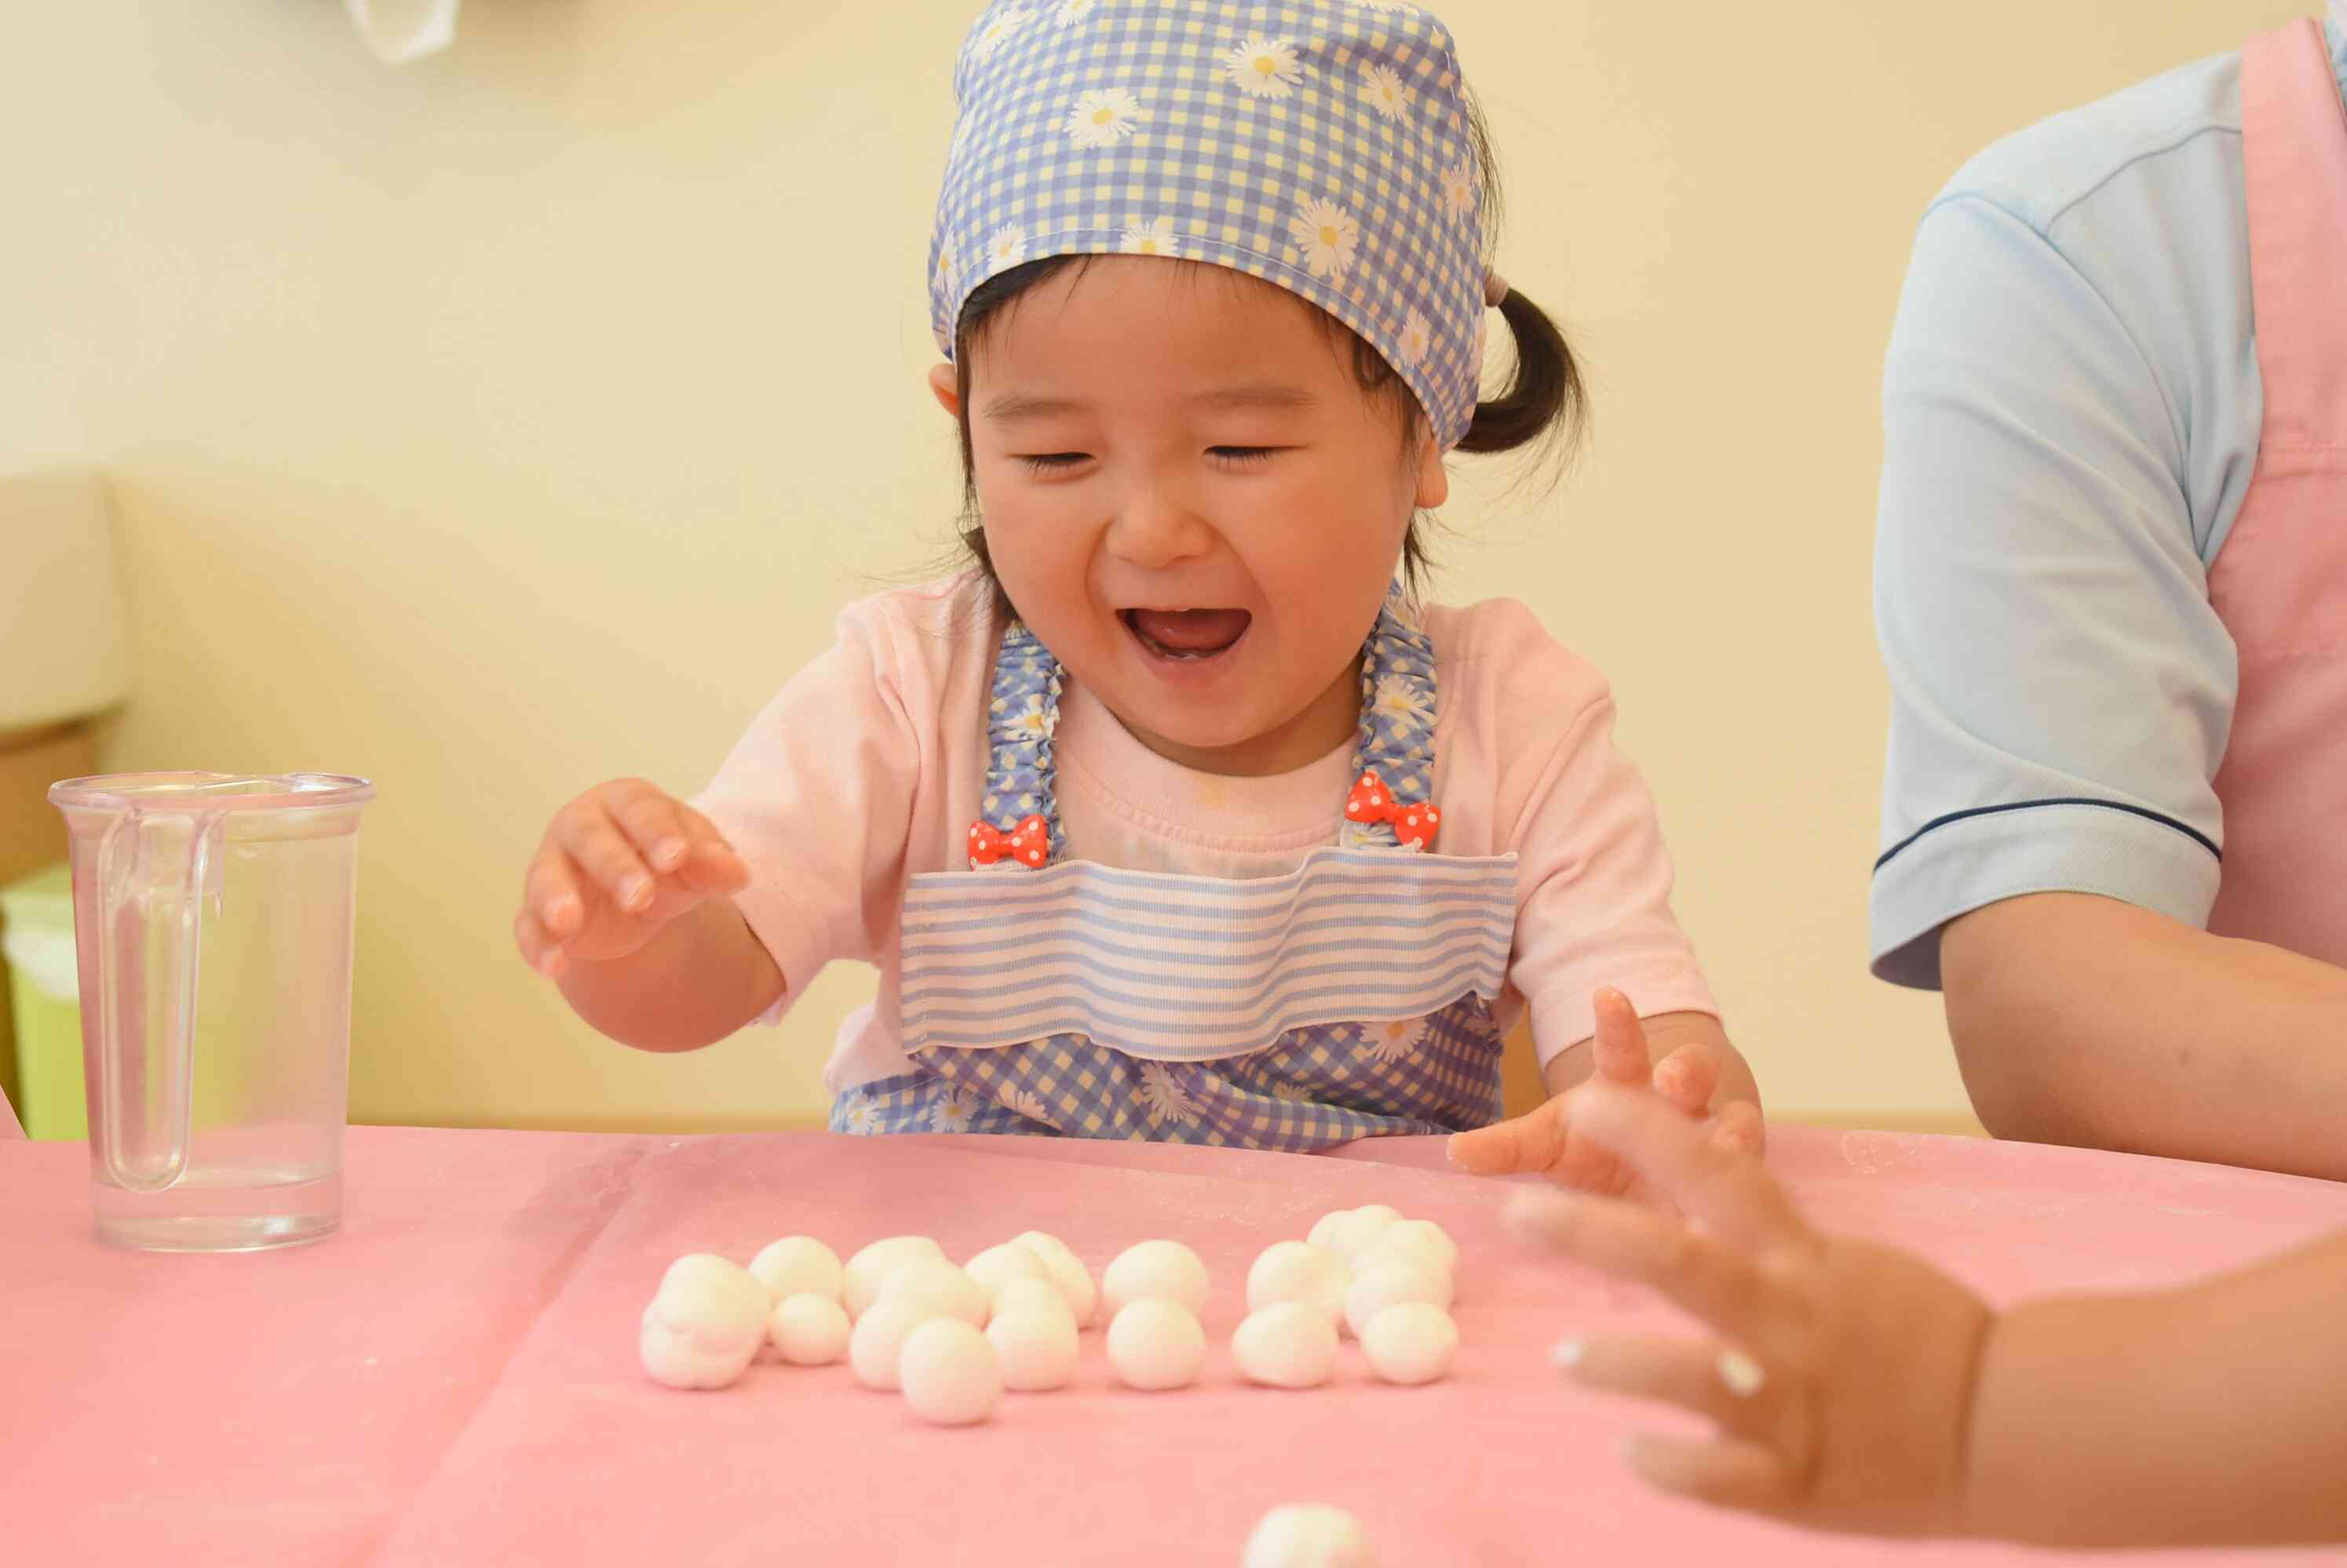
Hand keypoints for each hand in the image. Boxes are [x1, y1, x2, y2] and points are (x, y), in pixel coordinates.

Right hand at [515, 779, 749, 977]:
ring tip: (569, 922)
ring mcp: (554, 868)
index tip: (678, 858)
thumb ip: (715, 864)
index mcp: (626, 802)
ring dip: (556, 898)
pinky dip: (538, 945)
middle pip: (591, 839)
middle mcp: (582, 827)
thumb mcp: (696, 864)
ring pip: (547, 877)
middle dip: (615, 866)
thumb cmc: (668, 862)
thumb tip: (739, 874)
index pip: (640, 809)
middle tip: (640, 897)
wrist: (638, 896)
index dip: (657, 832)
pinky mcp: (537, 912)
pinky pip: (528, 926)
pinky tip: (554, 966)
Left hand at [1446, 988, 1762, 1202]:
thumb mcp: (1552, 1148)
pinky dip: (1749, 1177)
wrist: (1654, 1191)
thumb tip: (1455, 1153)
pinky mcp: (1739, 1185)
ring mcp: (1713, 1143)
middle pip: (1690, 1073)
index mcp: (1624, 1088)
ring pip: (1732, 1121)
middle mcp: (1675, 1107)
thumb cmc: (1599, 1155)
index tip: (1606, 993)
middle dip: (1685, 1070)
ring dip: (1729, 1126)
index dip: (1615, 1023)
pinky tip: (1748, 1190)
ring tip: (1725, 1137)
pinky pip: (1752, 1175)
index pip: (1619, 1048)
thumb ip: (1509, 1148)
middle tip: (1672, 1077)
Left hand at [1506, 1083, 1993, 1536]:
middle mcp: (1790, 1321)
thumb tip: (1684, 1205)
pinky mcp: (1800, 1482)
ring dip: (1617, 1362)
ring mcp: (1793, 1403)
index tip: (1584, 1097)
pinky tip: (1634, 1451)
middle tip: (1521, 1213)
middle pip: (1681, 1261)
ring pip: (1689, 1375)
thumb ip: (1766, 1246)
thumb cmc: (1917, 1334)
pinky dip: (1668, 1464)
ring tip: (1565, 1354)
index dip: (1650, 1130)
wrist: (2012, 1425)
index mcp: (1803, 1261)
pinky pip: (1718, 1477)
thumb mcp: (1844, 1267)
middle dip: (1593, 1233)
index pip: (1720, 1174)